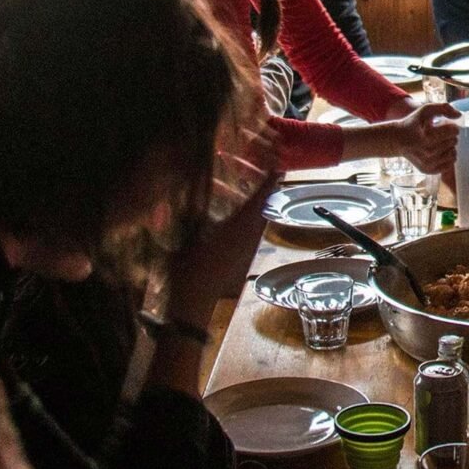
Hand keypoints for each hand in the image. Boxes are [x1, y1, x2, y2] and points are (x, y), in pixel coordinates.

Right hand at [165, 124, 279, 327]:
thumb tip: (202, 185)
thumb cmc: (189, 265)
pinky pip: (250, 234)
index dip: (269, 181)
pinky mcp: (243, 261)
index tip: (279, 166)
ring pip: (257, 222)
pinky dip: (248, 221)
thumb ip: (198, 208)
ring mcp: (248, 251)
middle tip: (265, 173)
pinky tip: (235, 219)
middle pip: (263, 209)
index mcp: (239, 227)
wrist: (193, 302)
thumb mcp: (190, 231)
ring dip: (256, 206)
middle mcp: (249, 237)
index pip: (260, 199)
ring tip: (248, 192)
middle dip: (264, 190)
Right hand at [390, 102, 460, 174]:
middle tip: (439, 134)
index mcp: (426, 137)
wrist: (397, 140)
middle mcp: (427, 152)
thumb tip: (459, 115)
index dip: (451, 126)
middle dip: (449, 136)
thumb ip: (443, 108)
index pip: (453, 131)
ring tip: (439, 142)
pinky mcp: (429, 170)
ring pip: (453, 153)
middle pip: (454, 142)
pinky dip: (448, 157)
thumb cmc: (413, 123)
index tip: (443, 125)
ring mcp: (428, 163)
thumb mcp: (425, 110)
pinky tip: (440, 151)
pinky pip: (450, 164)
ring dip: (450, 146)